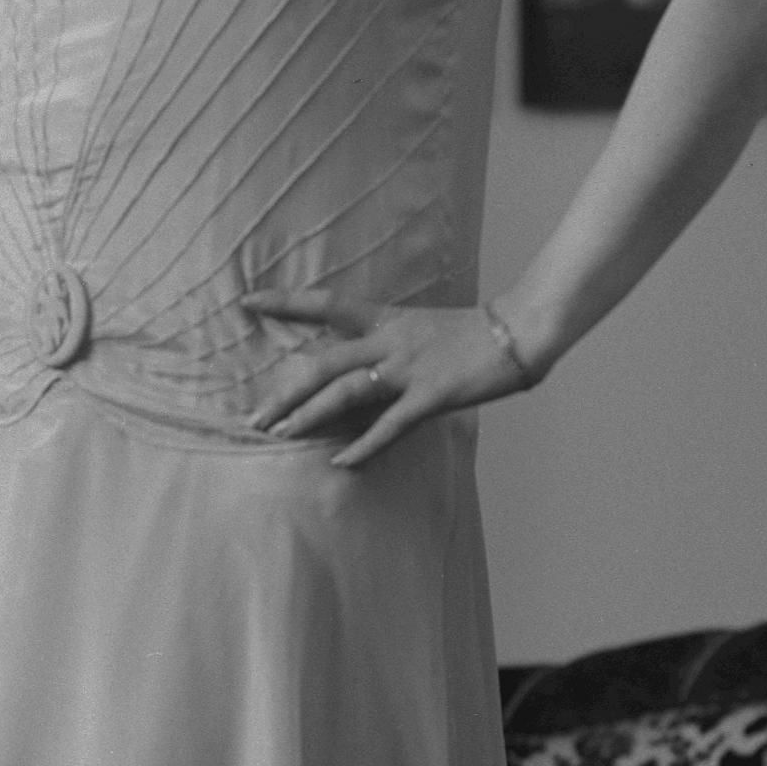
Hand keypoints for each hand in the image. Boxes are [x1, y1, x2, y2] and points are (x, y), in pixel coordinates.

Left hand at [241, 292, 533, 469]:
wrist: (519, 329)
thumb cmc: (471, 332)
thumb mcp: (419, 328)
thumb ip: (385, 344)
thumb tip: (355, 365)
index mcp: (385, 319)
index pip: (325, 304)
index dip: (285, 302)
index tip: (246, 302)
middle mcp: (389, 341)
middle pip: (323, 363)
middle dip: (285, 392)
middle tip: (255, 417)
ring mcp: (409, 368)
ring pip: (347, 391)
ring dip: (311, 415)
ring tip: (283, 435)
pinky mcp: (432, 395)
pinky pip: (391, 424)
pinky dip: (365, 446)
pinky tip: (342, 463)